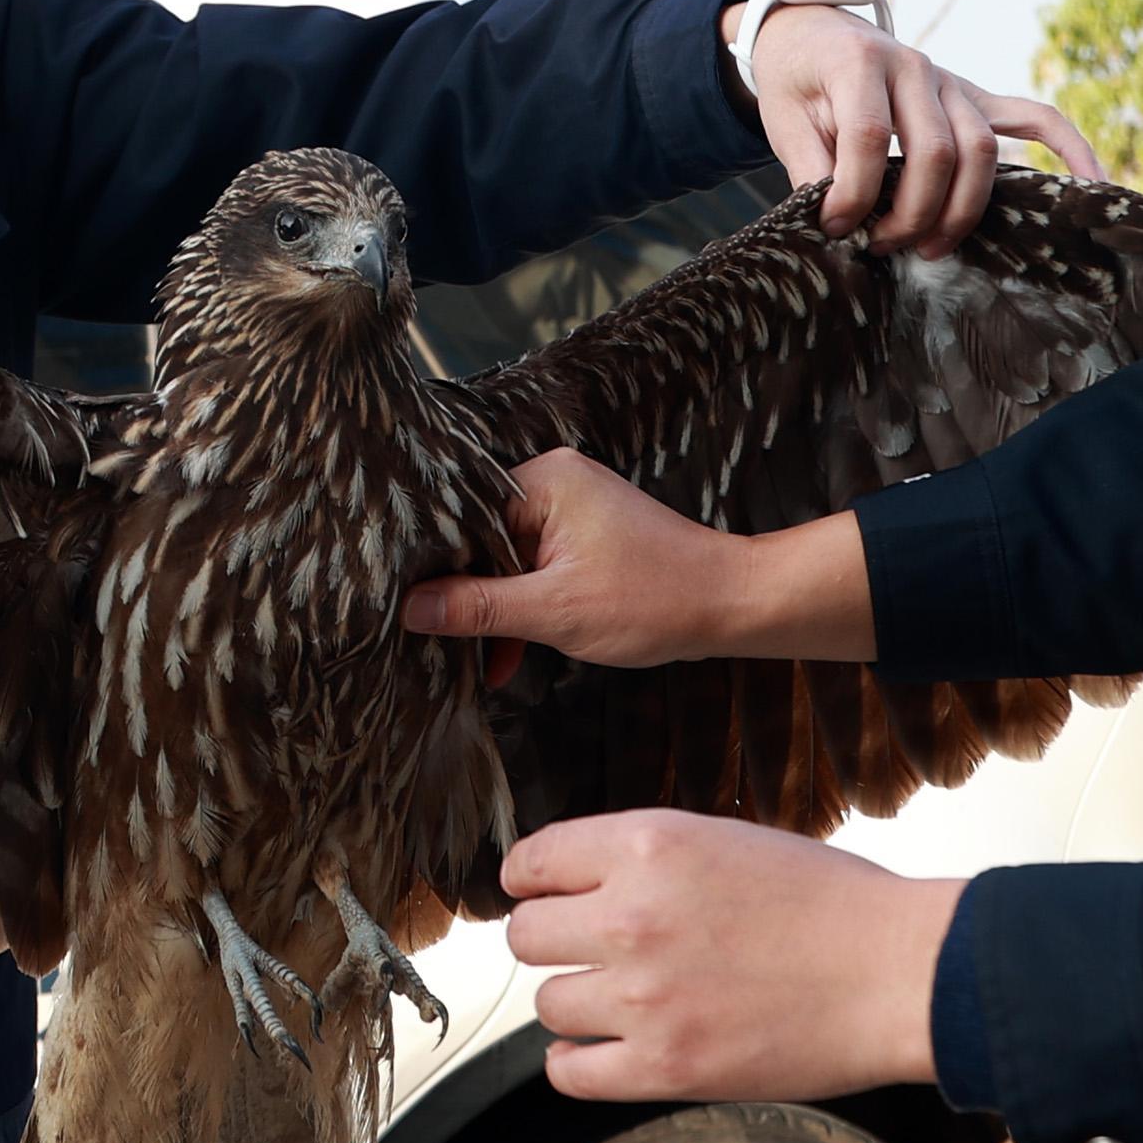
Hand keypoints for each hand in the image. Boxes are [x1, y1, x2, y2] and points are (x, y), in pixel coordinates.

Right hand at [402, 447, 873, 667]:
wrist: (732, 603)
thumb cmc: (654, 599)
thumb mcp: (554, 612)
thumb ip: (478, 608)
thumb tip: (410, 608)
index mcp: (543, 481)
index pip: (461, 520)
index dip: (435, 569)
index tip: (410, 612)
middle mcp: (554, 480)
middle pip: (480, 539)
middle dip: (468, 598)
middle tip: (444, 648)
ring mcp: (572, 504)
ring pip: (507, 558)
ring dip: (498, 610)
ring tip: (492, 661)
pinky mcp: (586, 532)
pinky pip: (534, 564)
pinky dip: (526, 605)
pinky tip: (516, 650)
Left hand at [504, 812, 954, 1104]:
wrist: (900, 973)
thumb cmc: (835, 905)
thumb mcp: (729, 842)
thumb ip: (651, 860)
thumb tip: (586, 883)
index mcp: (648, 846)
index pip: (534, 862)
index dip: (532, 881)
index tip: (537, 894)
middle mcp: (632, 917)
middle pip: (526, 936)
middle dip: (554, 942)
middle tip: (589, 951)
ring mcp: (643, 997)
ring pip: (547, 1004)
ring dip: (578, 1003)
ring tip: (624, 1001)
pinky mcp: (664, 1067)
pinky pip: (568, 1072)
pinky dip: (579, 1063)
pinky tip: (607, 1050)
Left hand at [741, 6, 1104, 253]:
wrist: (814, 31)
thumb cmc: (798, 80)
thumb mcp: (784, 119)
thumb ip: (811, 167)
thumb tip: (840, 225)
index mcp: (861, 63)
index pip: (870, 136)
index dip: (853, 193)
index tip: (836, 228)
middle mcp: (915, 65)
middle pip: (937, 149)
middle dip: (913, 211)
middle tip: (882, 247)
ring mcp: (953, 81)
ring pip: (981, 147)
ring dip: (962, 207)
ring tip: (931, 248)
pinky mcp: (975, 97)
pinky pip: (1034, 117)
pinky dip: (1068, 148)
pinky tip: (1090, 183)